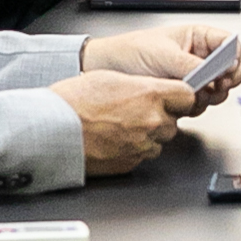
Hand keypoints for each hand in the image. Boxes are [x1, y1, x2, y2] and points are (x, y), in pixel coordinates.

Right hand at [50, 68, 202, 172]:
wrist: (53, 131)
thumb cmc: (74, 102)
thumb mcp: (110, 78)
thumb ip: (141, 85)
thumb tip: (154, 88)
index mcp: (149, 95)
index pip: (188, 96)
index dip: (179, 96)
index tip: (173, 96)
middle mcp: (152, 122)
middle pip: (173, 120)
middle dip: (160, 116)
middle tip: (135, 110)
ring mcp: (143, 145)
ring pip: (160, 140)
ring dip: (148, 134)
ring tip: (120, 125)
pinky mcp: (131, 163)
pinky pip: (143, 155)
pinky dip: (134, 148)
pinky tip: (114, 139)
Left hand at [84, 23, 240, 106]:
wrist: (107, 69)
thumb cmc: (131, 51)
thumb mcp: (164, 55)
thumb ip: (192, 64)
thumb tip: (215, 73)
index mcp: (199, 38)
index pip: (231, 44)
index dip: (234, 57)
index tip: (228, 69)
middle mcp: (200, 58)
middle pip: (232, 70)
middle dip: (226, 80)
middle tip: (216, 85)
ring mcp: (195, 78)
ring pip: (220, 90)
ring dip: (211, 96)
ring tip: (194, 93)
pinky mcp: (185, 96)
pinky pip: (203, 104)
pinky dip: (197, 106)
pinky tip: (182, 101)